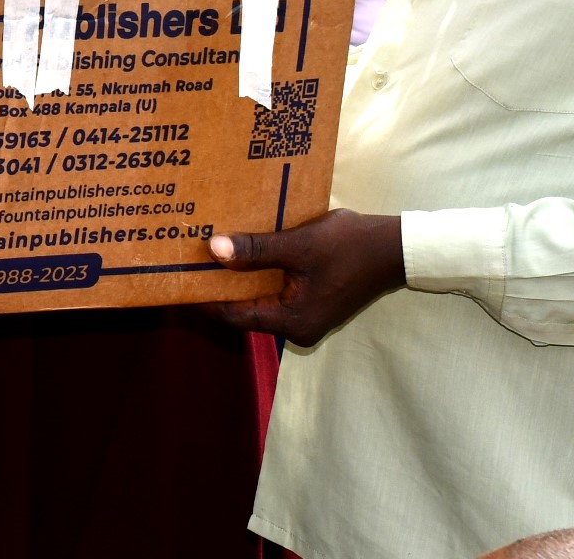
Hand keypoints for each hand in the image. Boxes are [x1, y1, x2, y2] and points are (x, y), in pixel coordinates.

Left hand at [207, 210, 405, 347]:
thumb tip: (213, 251)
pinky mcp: (314, 303)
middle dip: (220, 286)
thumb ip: (256, 251)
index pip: (234, 315)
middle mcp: (297, 328)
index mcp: (292, 322)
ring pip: (261, 299)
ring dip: (240, 278)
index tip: (178, 280)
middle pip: (246, 309)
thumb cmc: (349, 246)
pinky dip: (261, 275)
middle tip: (190, 262)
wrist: (395, 248)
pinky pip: (277, 292)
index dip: (204, 298)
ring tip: (211, 254)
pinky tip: (245, 252)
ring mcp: (307, 316)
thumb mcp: (298, 245)